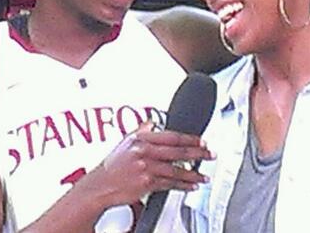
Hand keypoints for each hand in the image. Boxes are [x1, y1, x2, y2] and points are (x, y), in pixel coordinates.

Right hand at [78, 125, 213, 206]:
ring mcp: (146, 168)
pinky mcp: (146, 183)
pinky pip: (169, 184)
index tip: (202, 140)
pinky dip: (182, 186)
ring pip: (175, 169)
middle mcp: (144, 152)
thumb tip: (151, 123)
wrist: (99, 186)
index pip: (171, 136)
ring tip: (204, 176)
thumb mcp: (125, 142)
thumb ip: (140, 131)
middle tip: (210, 154)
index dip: (189, 138)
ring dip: (193, 174)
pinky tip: (190, 186)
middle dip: (197, 153)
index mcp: (141, 139)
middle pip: (177, 151)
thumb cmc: (112, 165)